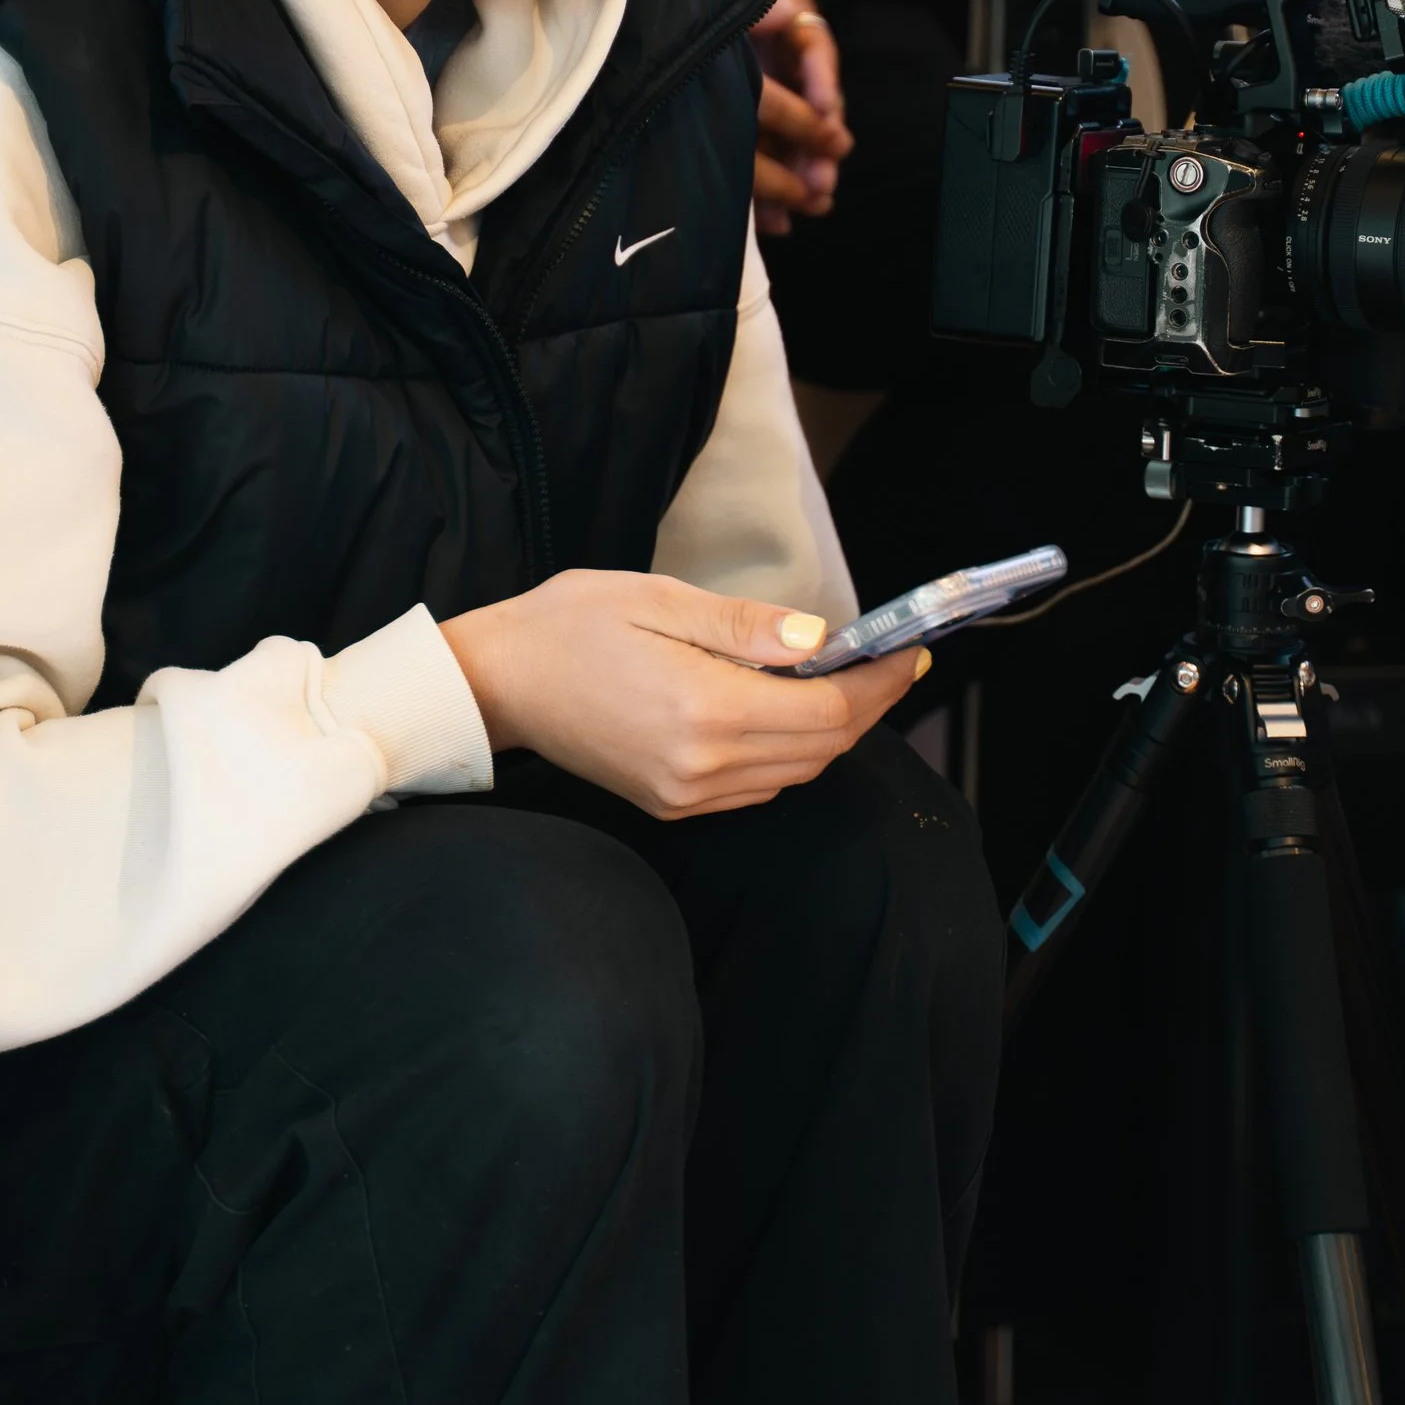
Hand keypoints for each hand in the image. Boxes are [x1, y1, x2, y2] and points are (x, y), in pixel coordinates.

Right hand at [440, 568, 923, 818]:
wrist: (494, 683)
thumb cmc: (567, 625)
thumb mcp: (658, 600)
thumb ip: (744, 626)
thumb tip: (820, 641)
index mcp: (703, 710)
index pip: (828, 712)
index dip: (879, 683)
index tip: (910, 650)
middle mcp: (701, 767)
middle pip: (821, 749)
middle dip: (867, 705)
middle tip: (892, 660)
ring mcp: (685, 794)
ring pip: (795, 773)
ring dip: (832, 731)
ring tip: (851, 681)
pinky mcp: (671, 804)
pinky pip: (758, 787)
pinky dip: (791, 753)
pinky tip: (789, 712)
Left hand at [729, 0, 850, 239]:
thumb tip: (787, 11)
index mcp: (786, 18)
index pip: (812, 46)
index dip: (821, 77)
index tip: (827, 106)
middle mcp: (784, 59)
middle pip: (810, 104)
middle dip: (816, 143)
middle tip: (823, 179)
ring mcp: (770, 88)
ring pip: (791, 136)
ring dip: (802, 173)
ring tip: (812, 204)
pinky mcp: (746, 116)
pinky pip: (762, 154)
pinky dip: (770, 190)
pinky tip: (777, 222)